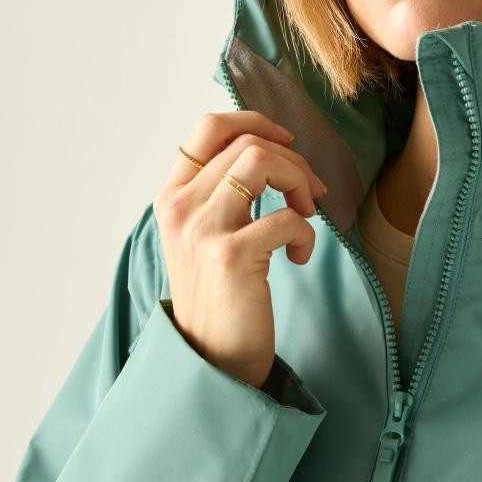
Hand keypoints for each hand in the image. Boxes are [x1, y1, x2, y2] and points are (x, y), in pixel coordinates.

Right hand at [152, 110, 326, 388]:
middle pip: (248, 143)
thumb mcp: (204, 233)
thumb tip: (272, 147)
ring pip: (263, 161)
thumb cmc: (219, 292)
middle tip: (309, 193)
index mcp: (172, 196)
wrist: (211, 360)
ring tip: (305, 213)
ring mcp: (202, 230)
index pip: (207, 127)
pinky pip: (287, 216)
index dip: (254, 121)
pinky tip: (298, 255)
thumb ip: (221, 190)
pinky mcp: (230, 256)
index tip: (286, 142)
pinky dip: (306, 232)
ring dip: (299, 182)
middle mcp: (180, 207)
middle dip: (293, 161)